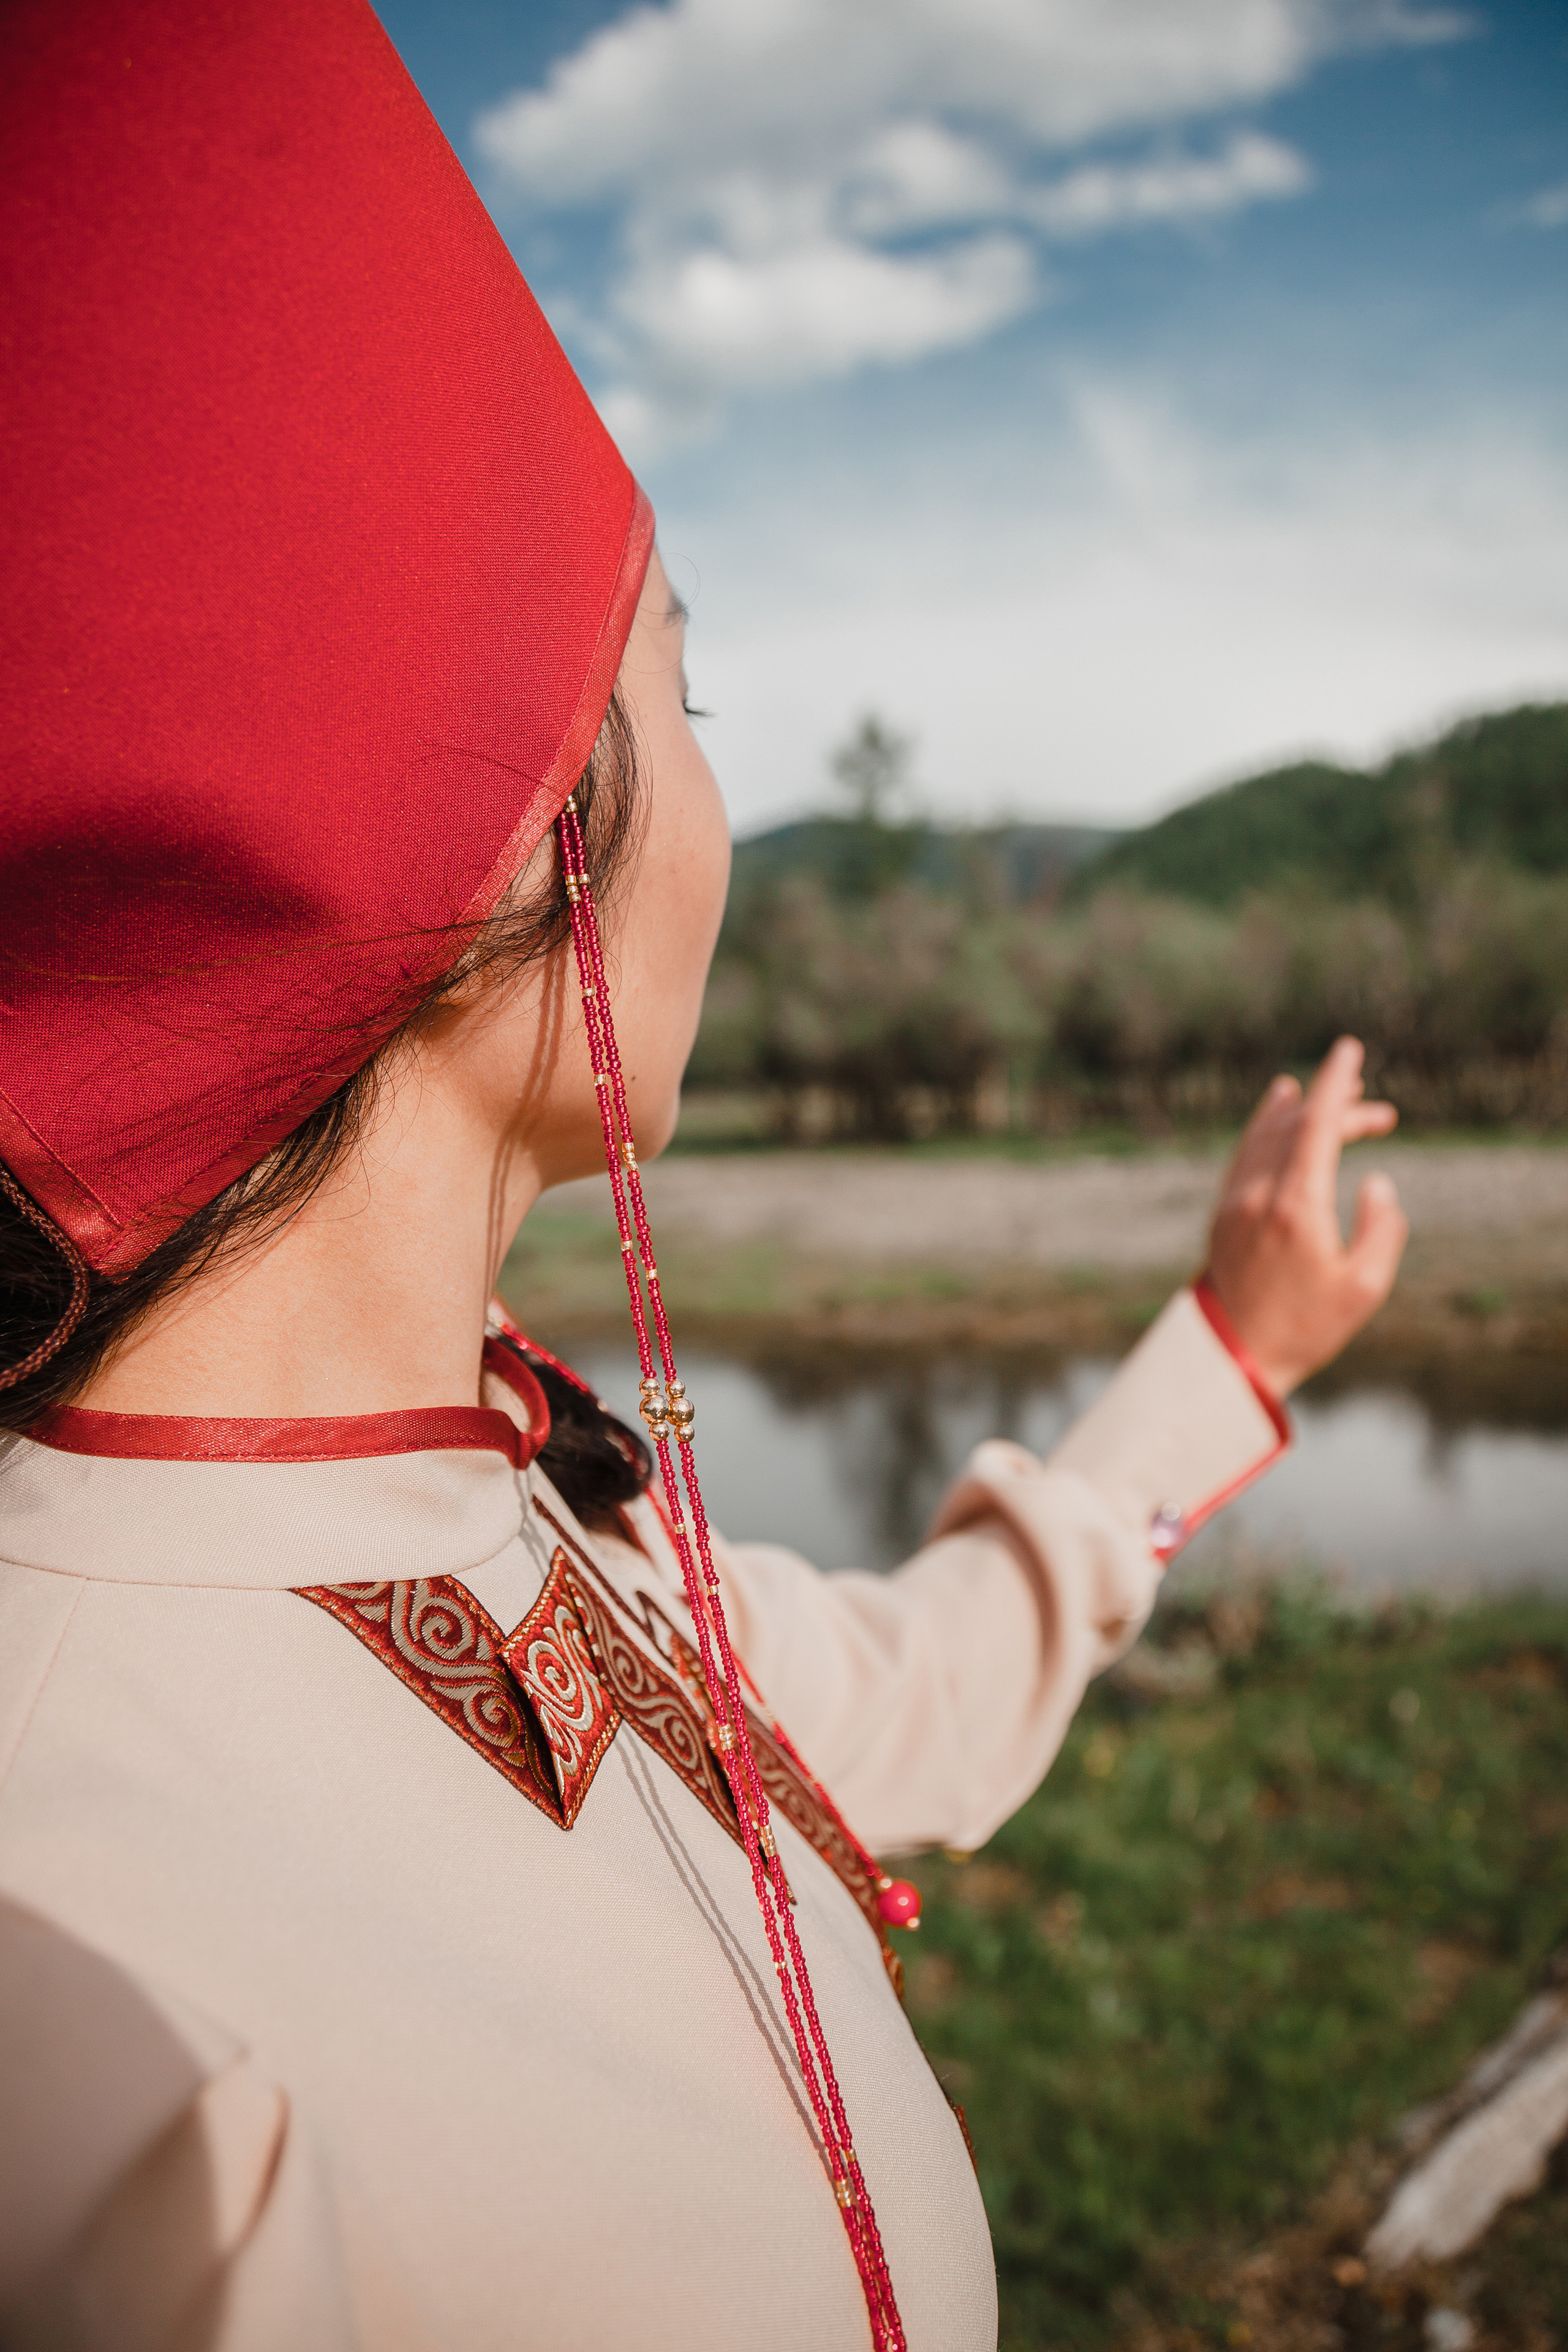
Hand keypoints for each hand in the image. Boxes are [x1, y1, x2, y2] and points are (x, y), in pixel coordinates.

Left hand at [1205, 1037, 1407, 1396]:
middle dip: (1339, 1108)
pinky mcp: (1224, 1212)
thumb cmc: (1306, 1328)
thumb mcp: (1364, 1288)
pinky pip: (1247, 1150)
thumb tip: (1377, 1181)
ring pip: (1268, 1134)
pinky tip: (1280, 1107)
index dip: (1336, 1084)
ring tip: (1330, 1095)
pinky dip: (1267, 1123)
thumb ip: (1383, 1229)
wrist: (1233, 1358)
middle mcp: (1259, 1193)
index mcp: (1296, 1206)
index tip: (1350, 1051)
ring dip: (1302, 1110)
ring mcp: (1236, 1200)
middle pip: (1299, 1126)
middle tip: (1381, 1113)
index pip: (1318, 1126)